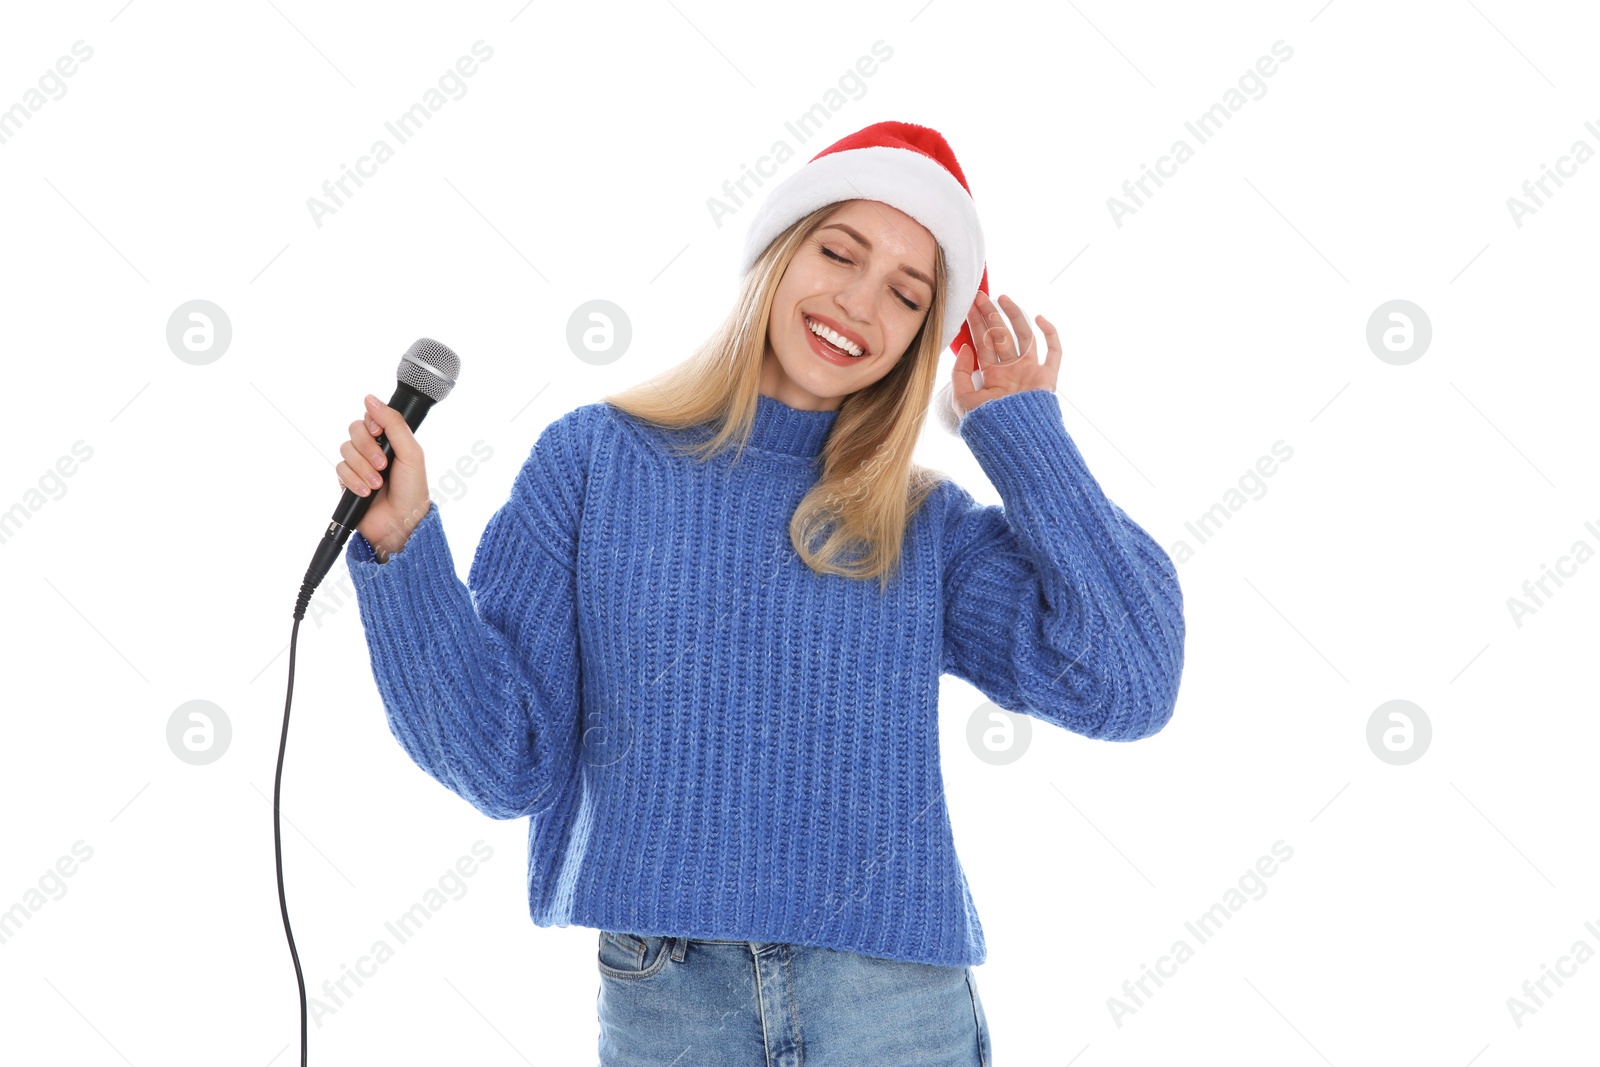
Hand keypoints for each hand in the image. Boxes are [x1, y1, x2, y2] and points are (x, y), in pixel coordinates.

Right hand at [334, 394, 430, 558]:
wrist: (401, 523)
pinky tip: (366, 492)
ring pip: (345, 450)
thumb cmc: (412, 490)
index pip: (370, 416)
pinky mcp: (347, 481)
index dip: (371, 423)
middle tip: (382, 464)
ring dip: (362, 468)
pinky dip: (353, 481)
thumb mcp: (411, 452)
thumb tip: (370, 398)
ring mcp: (359, 465)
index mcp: (391, 440)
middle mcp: (373, 449)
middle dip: (366, 448)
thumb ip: (393, 423)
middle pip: (353, 430)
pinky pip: (339, 469)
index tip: (378, 433)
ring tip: (377, 484)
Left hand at [950, 292, 1060, 416]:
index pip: (982, 343)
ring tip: (1002, 298)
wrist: (1015, 441)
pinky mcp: (1047, 376)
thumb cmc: (988, 425)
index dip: (976, 324)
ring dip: (1014, 316)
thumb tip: (964, 347)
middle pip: (1001, 335)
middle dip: (990, 315)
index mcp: (992, 377)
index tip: (969, 305)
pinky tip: (1039, 318)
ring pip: (1024, 336)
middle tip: (980, 296)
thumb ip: (959, 373)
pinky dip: (1050, 333)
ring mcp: (1030, 372)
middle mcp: (1011, 371)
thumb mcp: (963, 400)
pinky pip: (1054, 351)